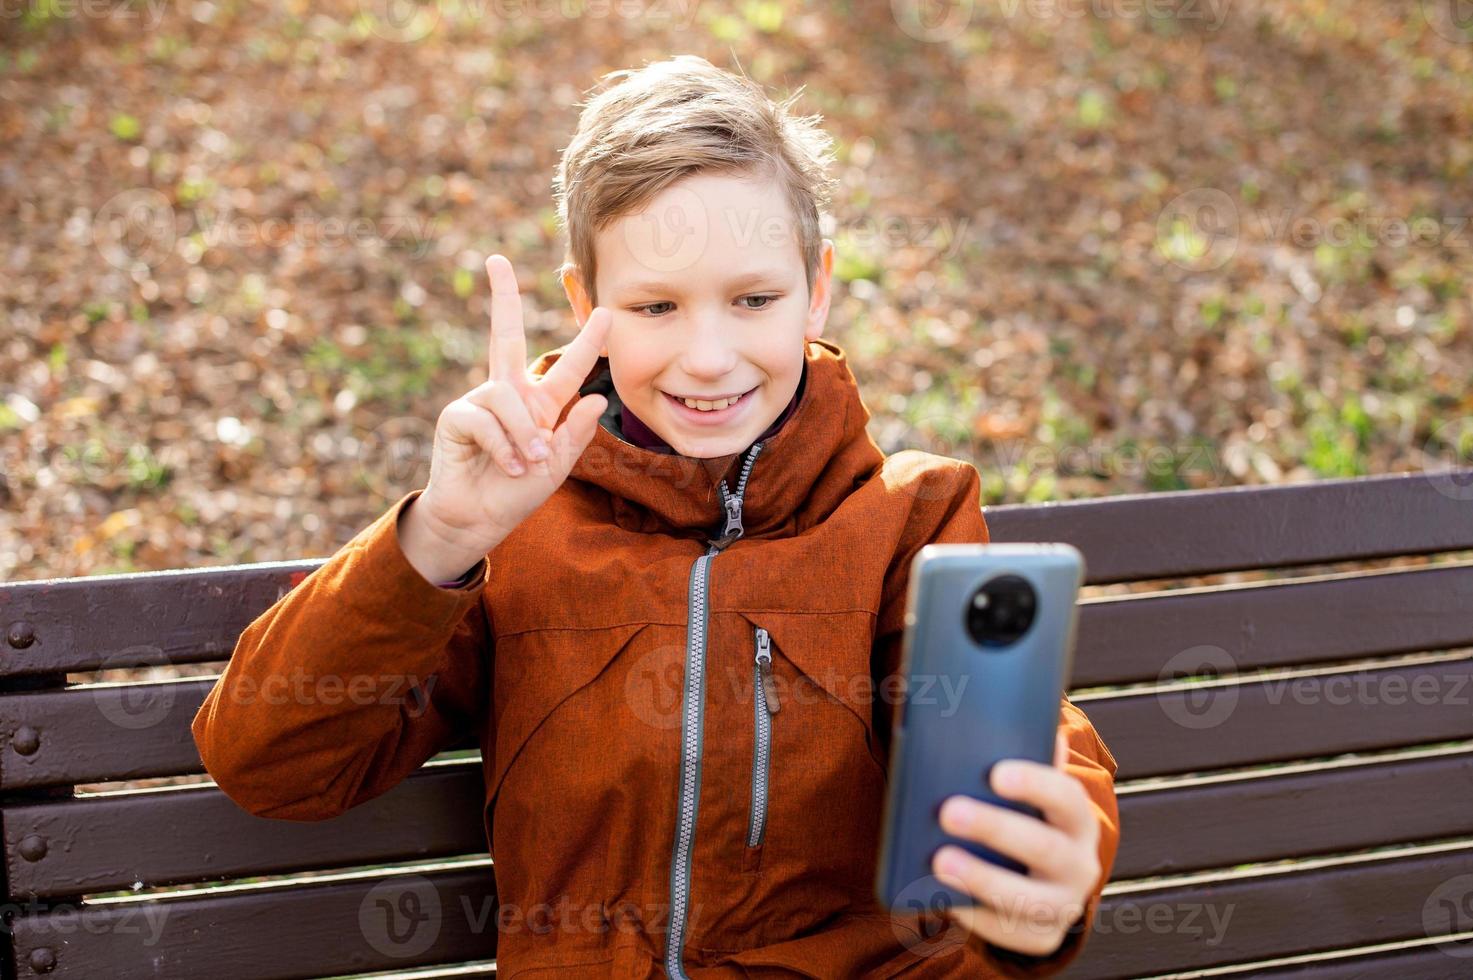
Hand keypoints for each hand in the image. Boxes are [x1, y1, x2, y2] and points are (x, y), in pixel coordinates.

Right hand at [415, 253, 610, 551]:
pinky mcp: (457, 417)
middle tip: (497, 260)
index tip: (607, 312)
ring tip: (528, 463)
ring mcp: (480, 402)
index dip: (587, 341)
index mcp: (540, 404)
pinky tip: (507, 466)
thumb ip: (576, 434)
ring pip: (507, 398)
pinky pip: (485, 420)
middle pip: (506, 335)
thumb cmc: (516, 493)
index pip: (567, 366)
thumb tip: (597, 396)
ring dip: (524, 435)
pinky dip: (503, 446)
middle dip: (502, 297)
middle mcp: (509, 394)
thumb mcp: (558, 466)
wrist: (479, 520)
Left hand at [930, 732, 1100, 957]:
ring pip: (1026, 898)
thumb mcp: (1033, 797)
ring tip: (938, 860)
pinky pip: (1005, 930)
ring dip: (981, 878)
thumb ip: (1026, 763)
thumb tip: (1026, 722)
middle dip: (995, 828)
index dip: (1034, 784)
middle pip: (1045, 848)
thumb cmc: (1029, 823)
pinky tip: (939, 894)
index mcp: (1078, 821)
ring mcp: (1062, 906)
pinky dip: (972, 913)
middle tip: (947, 810)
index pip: (1067, 798)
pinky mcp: (1039, 938)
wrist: (1050, 886)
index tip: (995, 772)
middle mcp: (1079, 865)